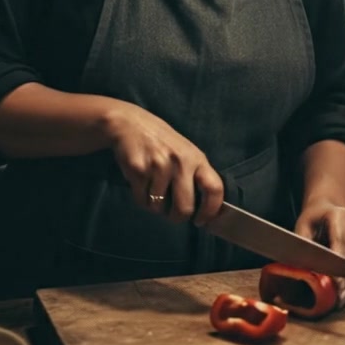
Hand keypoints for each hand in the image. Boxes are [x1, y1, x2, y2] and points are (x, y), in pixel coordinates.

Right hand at [104, 100, 224, 223]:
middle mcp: (180, 161)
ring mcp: (159, 165)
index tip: (201, 221)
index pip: (214, 189)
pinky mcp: (139, 170)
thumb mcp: (185, 153)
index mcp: (196, 158)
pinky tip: (140, 183)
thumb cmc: (161, 143)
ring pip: (159, 207)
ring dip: (154, 205)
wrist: (130, 124)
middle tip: (172, 214)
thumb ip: (195, 175)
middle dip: (177, 217)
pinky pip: (141, 200)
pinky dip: (140, 198)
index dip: (210, 211)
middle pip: (184, 208)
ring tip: (152, 188)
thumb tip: (204, 209)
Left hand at [294, 199, 344, 308]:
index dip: (338, 263)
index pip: (342, 241)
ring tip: (342, 299)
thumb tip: (304, 267)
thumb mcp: (303, 226)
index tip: (334, 281)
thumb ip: (304, 245)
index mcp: (340, 215)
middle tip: (339, 296)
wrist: (327, 209)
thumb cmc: (313, 219)